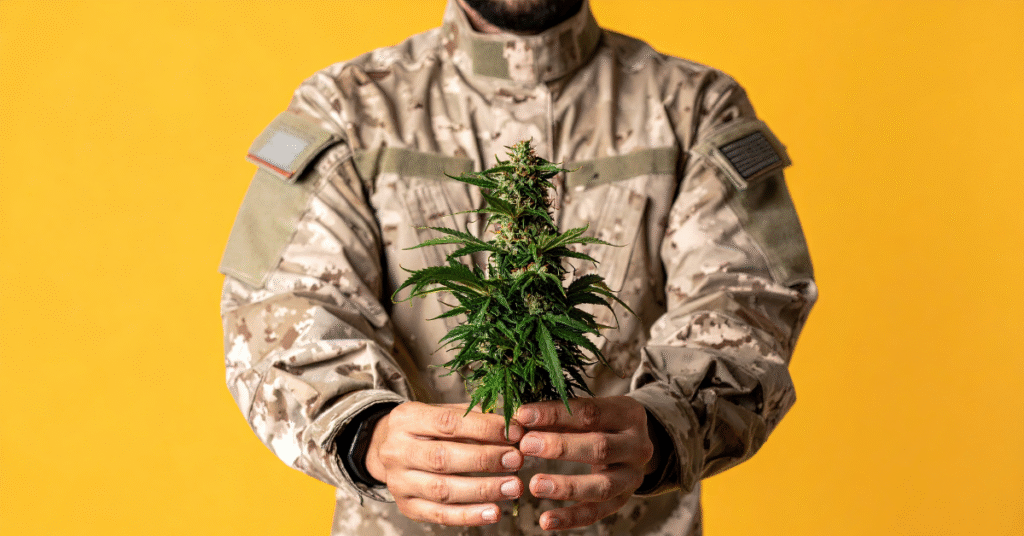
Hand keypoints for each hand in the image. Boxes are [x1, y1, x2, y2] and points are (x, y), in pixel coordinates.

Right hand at [364, 401, 525, 525]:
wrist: (391, 450)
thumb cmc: (428, 429)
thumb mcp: (444, 412)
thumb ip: (476, 416)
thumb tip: (515, 421)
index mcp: (407, 418)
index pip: (447, 422)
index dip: (484, 428)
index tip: (515, 433)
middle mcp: (397, 450)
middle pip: (442, 457)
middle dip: (485, 459)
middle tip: (516, 459)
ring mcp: (399, 481)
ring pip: (442, 489)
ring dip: (482, 490)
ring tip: (513, 486)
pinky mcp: (407, 506)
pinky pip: (440, 515)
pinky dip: (469, 515)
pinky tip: (494, 511)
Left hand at [514, 396, 655, 530]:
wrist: (633, 445)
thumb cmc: (601, 422)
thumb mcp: (588, 412)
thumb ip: (559, 416)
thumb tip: (519, 418)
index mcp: (628, 414)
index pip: (591, 412)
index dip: (555, 413)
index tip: (524, 415)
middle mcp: (637, 446)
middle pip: (600, 447)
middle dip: (560, 446)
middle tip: (526, 445)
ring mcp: (633, 476)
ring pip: (602, 486)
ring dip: (566, 487)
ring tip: (535, 485)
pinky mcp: (623, 500)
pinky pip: (597, 513)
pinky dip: (570, 518)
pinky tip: (546, 521)